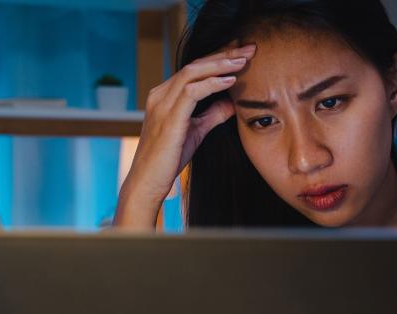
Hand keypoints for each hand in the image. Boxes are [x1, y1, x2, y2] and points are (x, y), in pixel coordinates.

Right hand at [114, 43, 256, 227]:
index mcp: (164, 95)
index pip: (194, 69)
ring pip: (194, 72)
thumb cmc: (168, 159)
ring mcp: (162, 103)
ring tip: (244, 59)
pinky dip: (213, 83)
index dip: (219, 59)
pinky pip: (192, 91)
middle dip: (224, 54)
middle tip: (249, 48)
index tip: (242, 54)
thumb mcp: (195, 132)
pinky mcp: (169, 116)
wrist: (147, 182)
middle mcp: (161, 94)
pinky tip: (231, 80)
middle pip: (196, 64)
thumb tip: (232, 102)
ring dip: (221, 64)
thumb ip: (212, 115)